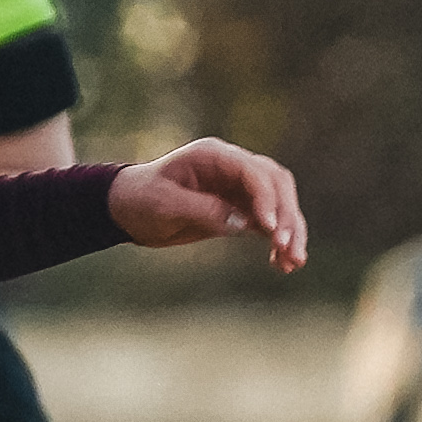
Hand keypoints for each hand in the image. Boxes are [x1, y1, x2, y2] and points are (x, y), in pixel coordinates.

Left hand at [108, 139, 304, 272]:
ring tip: (294, 262)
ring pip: (280, 203)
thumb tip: (244, 224)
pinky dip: (279, 241)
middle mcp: (232, 167)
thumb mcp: (165, 205)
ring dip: (290, 231)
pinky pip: (269, 222)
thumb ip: (204, 210)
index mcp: (214, 156)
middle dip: (286, 215)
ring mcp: (238, 187)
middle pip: (277, 184)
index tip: (269, 229)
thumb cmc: (141, 200)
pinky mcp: (240, 208)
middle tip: (286, 247)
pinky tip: (284, 265)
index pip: (254, 172)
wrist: (127, 210)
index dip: (267, 199)